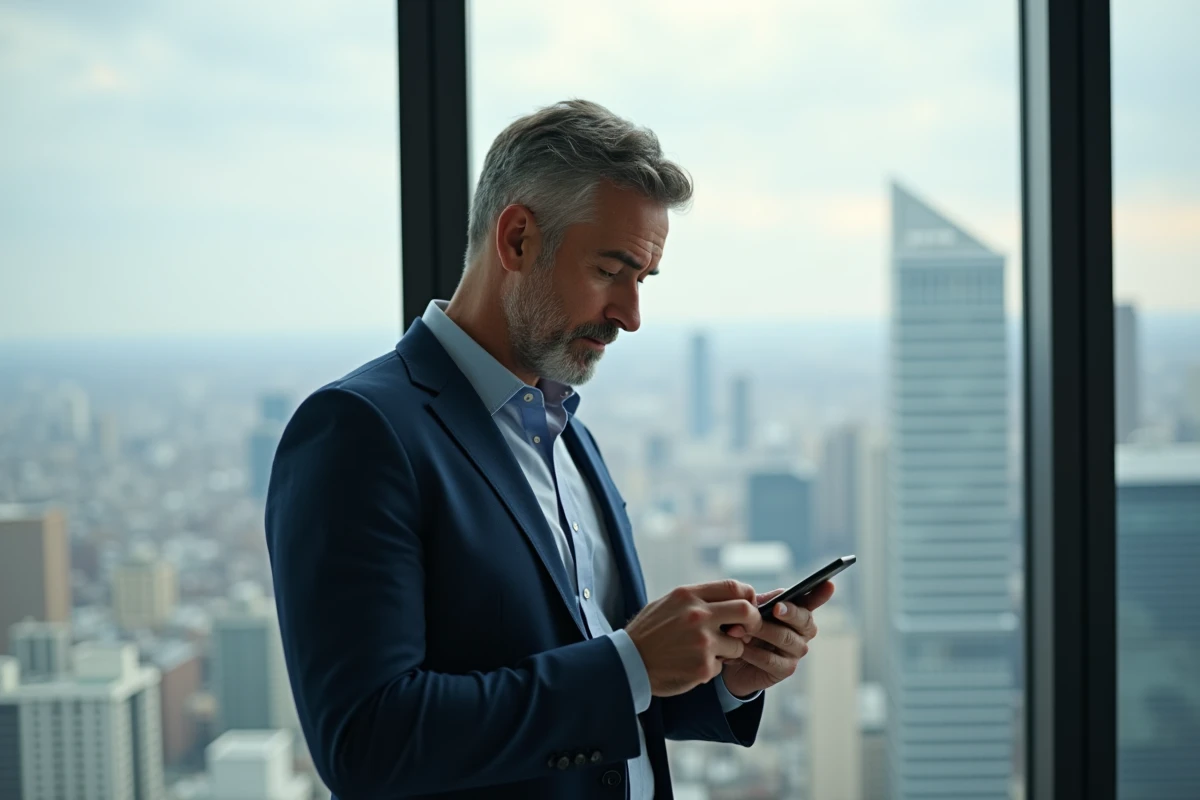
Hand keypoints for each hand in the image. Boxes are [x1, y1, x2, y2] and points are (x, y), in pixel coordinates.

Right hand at [625, 579, 763, 696]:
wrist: (629, 662)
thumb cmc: (649, 631)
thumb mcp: (669, 603)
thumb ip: (699, 599)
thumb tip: (731, 597)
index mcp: (689, 595)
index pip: (734, 586)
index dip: (748, 596)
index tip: (747, 605)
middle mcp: (698, 616)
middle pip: (746, 611)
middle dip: (753, 622)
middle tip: (746, 630)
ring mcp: (702, 642)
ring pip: (737, 644)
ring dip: (729, 650)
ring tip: (707, 652)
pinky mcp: (703, 667)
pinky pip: (721, 665)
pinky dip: (711, 667)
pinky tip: (691, 665)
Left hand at [720, 581, 835, 697]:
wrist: (730, 657)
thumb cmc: (745, 627)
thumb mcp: (751, 610)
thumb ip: (760, 603)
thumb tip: (766, 601)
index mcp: (797, 612)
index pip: (812, 600)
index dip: (821, 593)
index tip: (828, 584)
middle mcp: (803, 632)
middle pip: (803, 620)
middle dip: (789, 613)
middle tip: (775, 608)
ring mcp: (796, 652)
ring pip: (785, 638)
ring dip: (762, 632)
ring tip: (741, 628)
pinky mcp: (785, 670)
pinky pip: (771, 659)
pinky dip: (753, 652)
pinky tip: (741, 648)